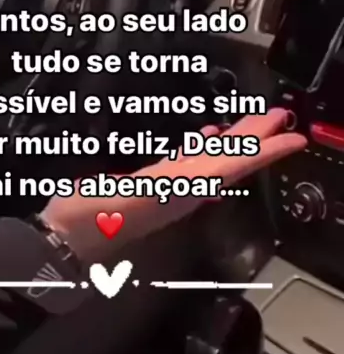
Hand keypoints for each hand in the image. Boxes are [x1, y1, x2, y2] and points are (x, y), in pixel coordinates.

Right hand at [41, 108, 306, 263]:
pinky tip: (206, 137)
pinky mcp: (149, 186)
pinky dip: (203, 148)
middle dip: (254, 139)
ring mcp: (166, 190)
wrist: (64, 239)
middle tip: (278, 114)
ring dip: (234, 142)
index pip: (231, 167)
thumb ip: (169, 184)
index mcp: (180, 191)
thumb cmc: (92, 217)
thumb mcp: (132, 197)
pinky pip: (188, 163)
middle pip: (228, 162)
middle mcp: (181, 191)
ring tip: (250, 122)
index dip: (262, 151)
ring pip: (211, 161)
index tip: (289, 136)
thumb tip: (209, 176)